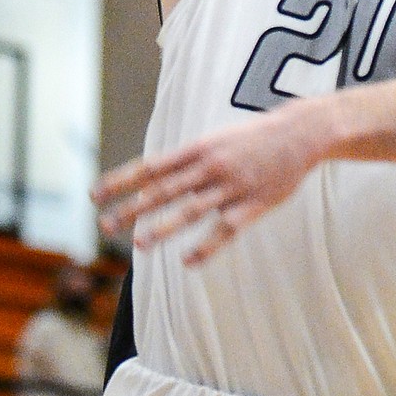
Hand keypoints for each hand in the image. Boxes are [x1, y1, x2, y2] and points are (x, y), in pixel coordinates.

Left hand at [92, 104, 323, 266]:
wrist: (300, 133)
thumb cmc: (253, 139)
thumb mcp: (215, 141)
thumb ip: (187, 161)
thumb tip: (152, 178)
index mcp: (198, 148)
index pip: (150, 166)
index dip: (121, 180)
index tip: (95, 194)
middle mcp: (210, 166)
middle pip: (163, 189)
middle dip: (132, 208)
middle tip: (105, 225)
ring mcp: (232, 186)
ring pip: (191, 210)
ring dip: (163, 227)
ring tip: (140, 245)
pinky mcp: (253, 205)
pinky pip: (226, 229)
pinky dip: (206, 246)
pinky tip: (187, 262)